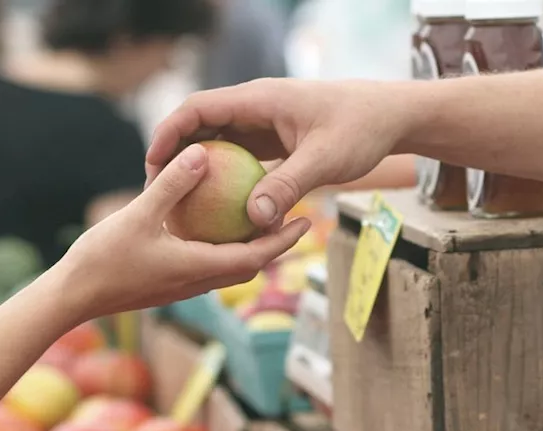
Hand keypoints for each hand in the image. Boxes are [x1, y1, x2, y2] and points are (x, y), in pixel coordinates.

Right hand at [59, 143, 310, 322]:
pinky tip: (213, 226)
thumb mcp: (138, 215)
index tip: (306, 221)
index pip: (255, 257)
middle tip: (296, 218)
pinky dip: (221, 248)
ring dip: (250, 248)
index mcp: (198, 268)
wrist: (72, 297)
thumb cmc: (102, 259)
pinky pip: (206, 265)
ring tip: (262, 219)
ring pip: (228, 267)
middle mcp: (197, 282)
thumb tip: (202, 153)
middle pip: (249, 264)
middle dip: (275, 244)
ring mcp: (182, 286)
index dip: (283, 240)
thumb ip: (172, 185)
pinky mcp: (168, 284)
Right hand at [146, 78, 410, 229]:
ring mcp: (264, 123)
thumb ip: (288, 186)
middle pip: (200, 125)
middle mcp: (255, 108)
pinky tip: (218, 210)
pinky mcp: (274, 140)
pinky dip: (224, 178)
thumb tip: (254, 219)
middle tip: (156, 191)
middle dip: (175, 154)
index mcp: (259, 100)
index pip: (198, 108)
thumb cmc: (361, 129)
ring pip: (218, 142)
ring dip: (198, 168)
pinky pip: (239, 157)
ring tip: (179, 203)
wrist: (390, 116)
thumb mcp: (325, 160)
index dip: (169, 133)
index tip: (152, 164)